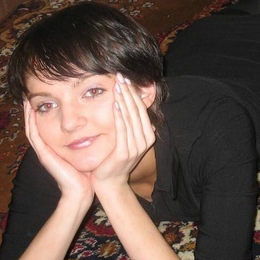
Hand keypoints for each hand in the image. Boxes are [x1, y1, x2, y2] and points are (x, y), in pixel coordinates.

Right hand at [23, 99, 93, 200]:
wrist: (80, 191)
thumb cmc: (85, 173)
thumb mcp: (84, 151)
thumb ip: (85, 139)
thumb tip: (93, 125)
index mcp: (54, 147)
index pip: (44, 125)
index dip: (42, 112)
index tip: (43, 97)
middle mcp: (46, 148)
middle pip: (34, 125)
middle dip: (32, 110)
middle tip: (29, 94)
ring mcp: (43, 152)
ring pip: (31, 128)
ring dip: (28, 114)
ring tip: (27, 99)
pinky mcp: (44, 155)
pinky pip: (34, 136)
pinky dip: (31, 123)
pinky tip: (31, 112)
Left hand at [90, 75, 155, 190]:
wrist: (110, 182)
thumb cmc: (116, 159)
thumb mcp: (128, 139)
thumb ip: (133, 125)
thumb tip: (139, 109)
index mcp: (148, 134)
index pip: (141, 109)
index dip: (134, 93)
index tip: (126, 79)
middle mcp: (145, 140)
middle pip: (137, 111)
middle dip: (128, 92)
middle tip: (121, 77)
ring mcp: (136, 147)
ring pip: (130, 118)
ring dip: (123, 100)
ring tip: (118, 86)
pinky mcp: (125, 152)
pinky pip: (122, 130)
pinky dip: (119, 116)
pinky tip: (115, 104)